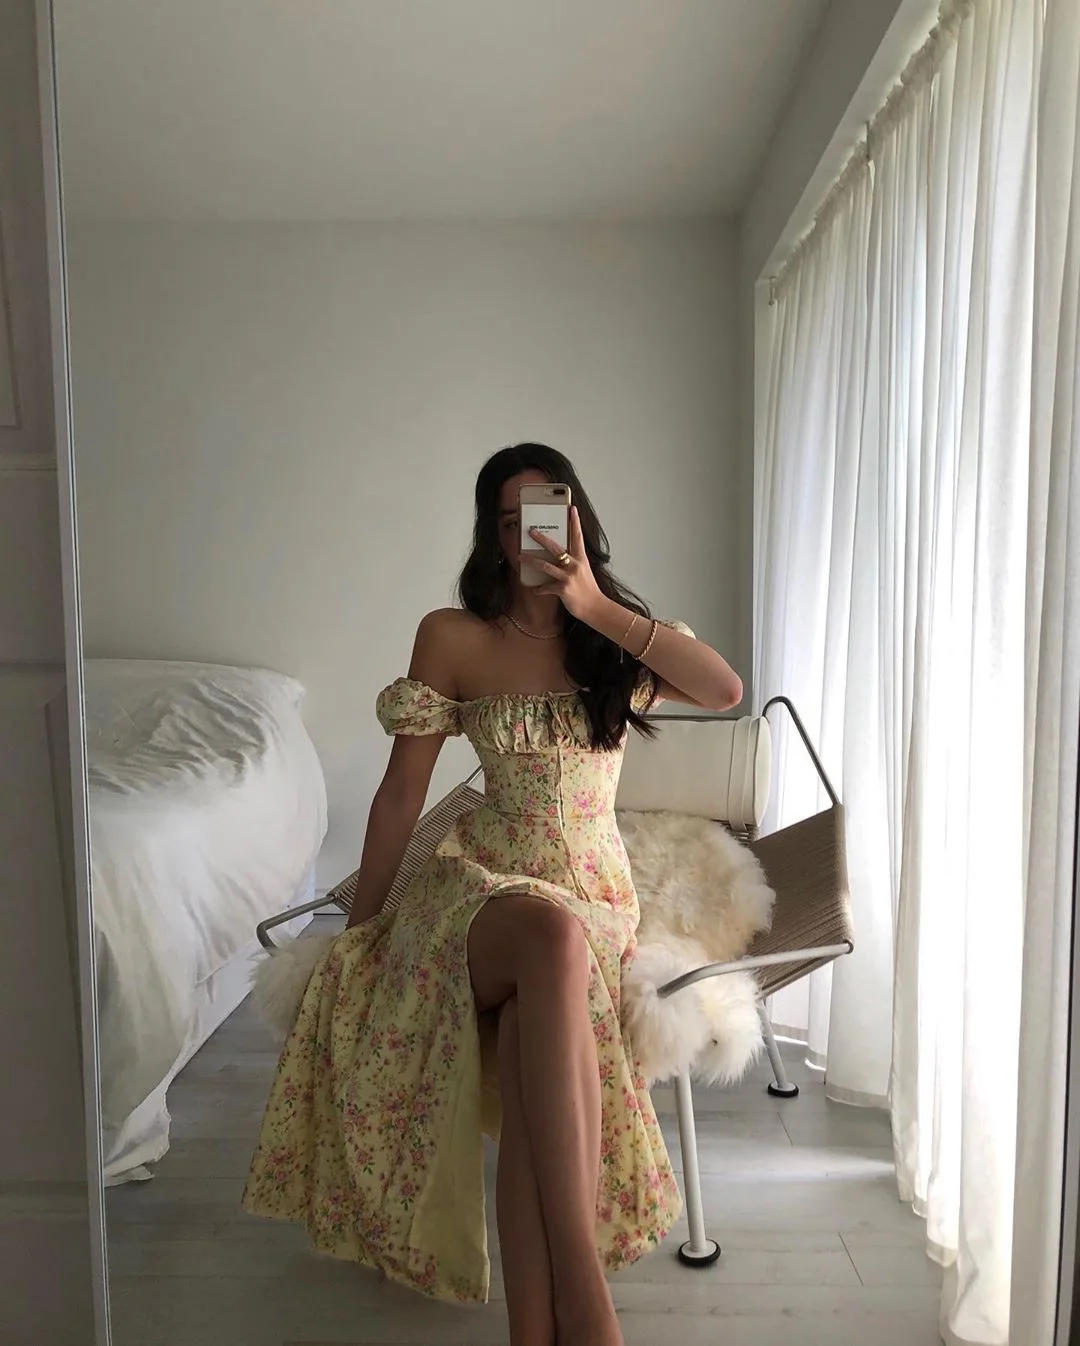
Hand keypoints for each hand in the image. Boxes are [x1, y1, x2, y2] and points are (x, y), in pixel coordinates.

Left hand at [522, 506, 603, 620]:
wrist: (595, 607)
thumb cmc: (588, 590)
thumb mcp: (583, 572)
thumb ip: (573, 563)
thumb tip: (559, 557)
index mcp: (581, 559)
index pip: (577, 536)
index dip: (575, 522)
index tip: (571, 509)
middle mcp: (575, 565)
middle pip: (555, 547)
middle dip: (541, 538)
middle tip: (531, 531)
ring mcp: (569, 577)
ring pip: (545, 565)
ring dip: (530, 561)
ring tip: (519, 557)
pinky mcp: (563, 589)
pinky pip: (546, 587)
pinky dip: (539, 589)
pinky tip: (535, 589)